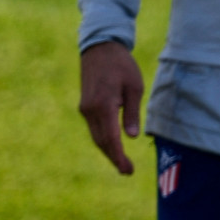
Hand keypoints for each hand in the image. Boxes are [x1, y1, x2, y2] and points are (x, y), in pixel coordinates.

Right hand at [78, 40, 142, 174]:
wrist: (100, 49)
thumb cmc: (122, 66)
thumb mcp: (134, 87)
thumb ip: (131, 113)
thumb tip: (130, 137)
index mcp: (104, 106)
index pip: (111, 138)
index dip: (119, 156)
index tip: (128, 169)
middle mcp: (90, 111)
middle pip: (101, 142)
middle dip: (114, 158)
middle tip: (128, 171)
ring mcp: (85, 109)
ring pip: (96, 136)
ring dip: (108, 150)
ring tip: (122, 163)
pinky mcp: (85, 106)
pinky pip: (94, 128)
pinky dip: (104, 139)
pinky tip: (113, 145)